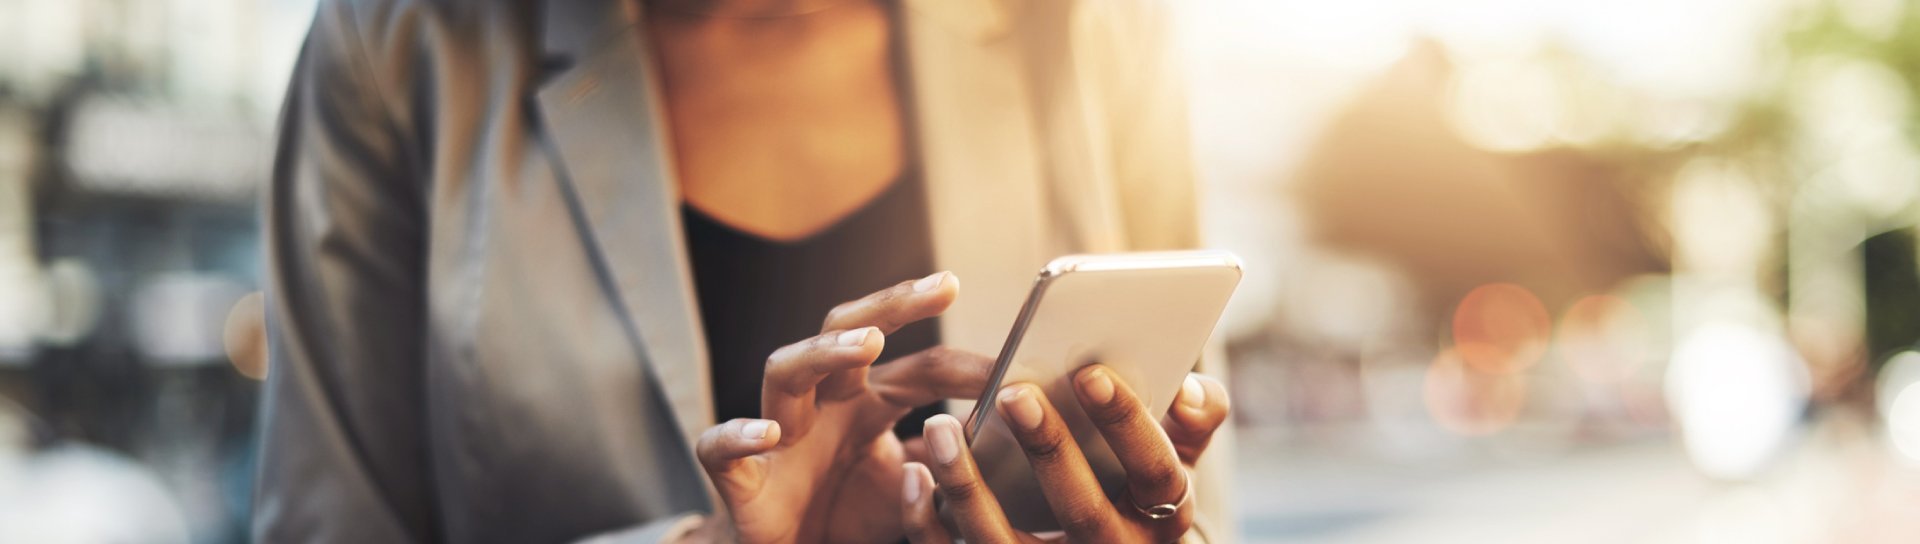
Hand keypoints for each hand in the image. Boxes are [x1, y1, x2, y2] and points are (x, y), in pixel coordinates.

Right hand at [693, 272, 994, 542]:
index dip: (969, 365)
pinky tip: (770, 431)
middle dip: (893, 304)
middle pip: (848, 331)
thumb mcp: (914, 489)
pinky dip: (740, 433)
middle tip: (943, 286)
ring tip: (869, 343)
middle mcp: (823, 402)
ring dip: (826, 351)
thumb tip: (1012, 439)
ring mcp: (778, 430)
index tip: (1018, 365)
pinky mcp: (738, 474)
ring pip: (786, 369)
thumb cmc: (848, 515)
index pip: (922, 367)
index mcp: (868, 402)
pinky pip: (722, 445)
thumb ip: (951, 462)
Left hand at [901, 366, 1230, 542]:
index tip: (1090, 371)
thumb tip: (1192, 388)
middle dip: (1049, 451)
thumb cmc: (1136, 495)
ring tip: (939, 426)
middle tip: (1013, 393)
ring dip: (968, 484)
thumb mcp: (1174, 463)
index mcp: (1164, 517)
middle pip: (1083, 510)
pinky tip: (913, 474)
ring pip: (1004, 543)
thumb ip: (1194, 420)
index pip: (1156, 472)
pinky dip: (928, 523)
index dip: (1127, 423)